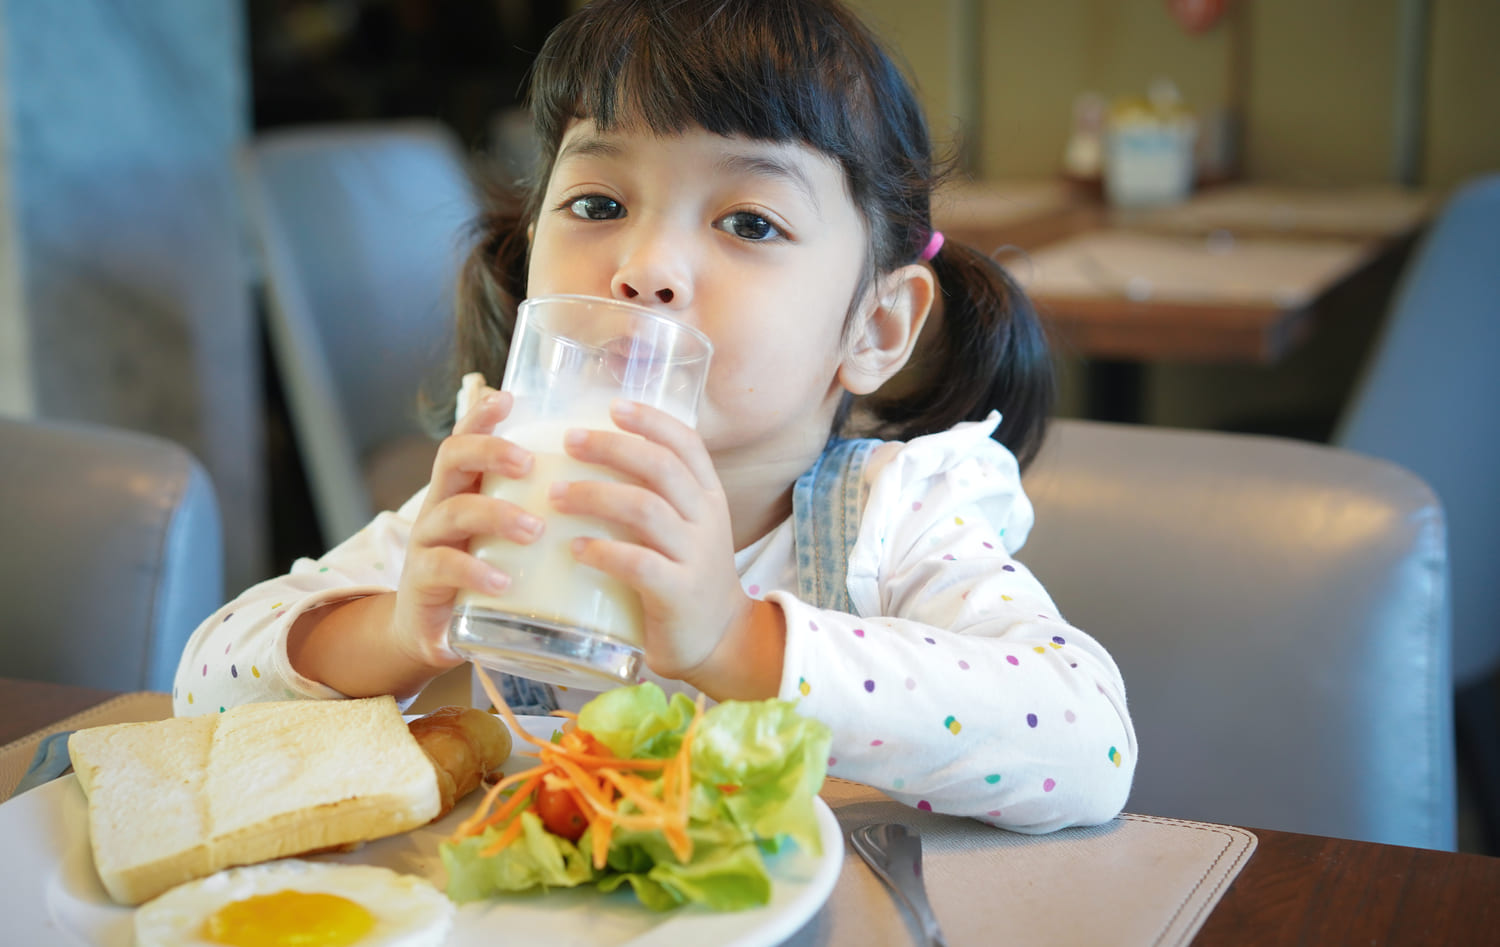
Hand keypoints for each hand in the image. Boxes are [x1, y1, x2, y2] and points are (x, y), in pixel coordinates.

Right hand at [389, 387, 540, 673]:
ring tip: (533, 529)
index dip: (483, 415)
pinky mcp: (423, 584)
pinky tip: (503, 580)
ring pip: (452, 512)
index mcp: (467, 487)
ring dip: (495, 515)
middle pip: (452, 458)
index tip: (510, 397)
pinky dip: (474, 571)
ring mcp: (428, 543)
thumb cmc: (491, 575)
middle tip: (528, 462)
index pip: (469, 437)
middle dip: (489, 451)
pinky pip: (443, 568)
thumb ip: (547, 509)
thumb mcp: (516, 538)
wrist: (437, 634)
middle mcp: (442, 505)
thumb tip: (618, 484)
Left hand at [549, 400, 762, 688]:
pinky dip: (603, 551)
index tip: (613, 406)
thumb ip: (654, 495)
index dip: (651, 421)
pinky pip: (639, 564)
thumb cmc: (685, 576)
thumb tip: (593, 455)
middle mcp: (707, 520)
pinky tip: (575, 548)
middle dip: (612, 448)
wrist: (719, 640)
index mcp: (709, 497)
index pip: (687, 444)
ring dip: (596, 495)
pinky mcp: (679, 593)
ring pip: (647, 509)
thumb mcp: (684, 528)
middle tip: (569, 441)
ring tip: (557, 494)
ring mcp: (696, 556)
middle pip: (662, 467)